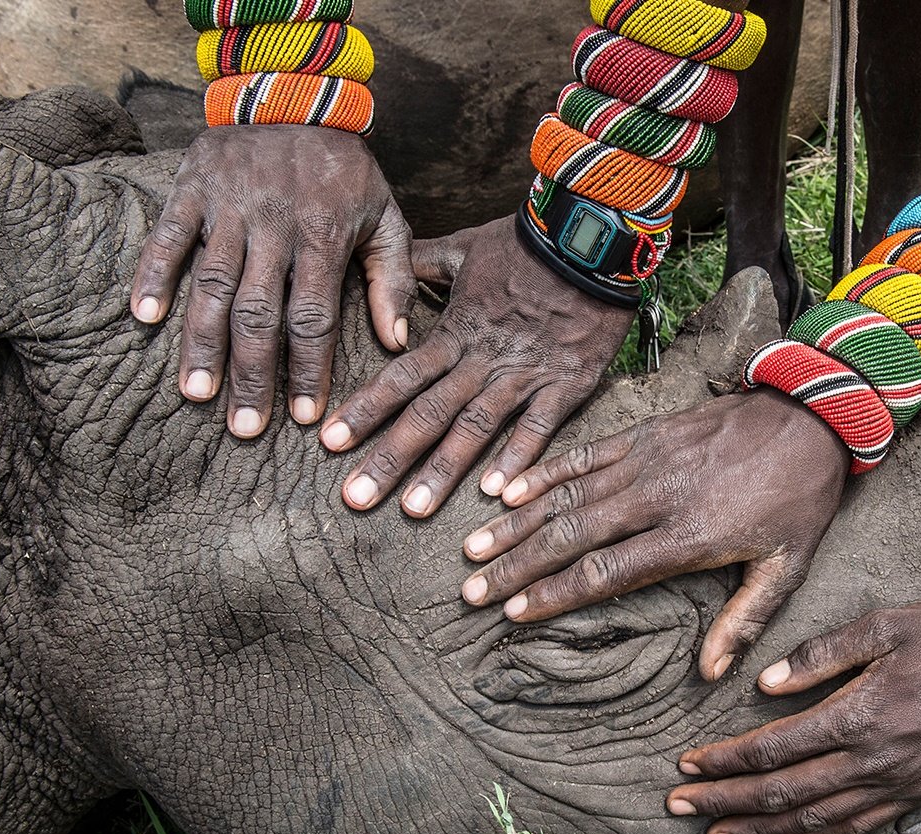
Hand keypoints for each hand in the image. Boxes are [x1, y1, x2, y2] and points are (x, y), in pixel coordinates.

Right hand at [131, 125, 414, 436]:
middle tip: (245, 428)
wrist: (296, 93)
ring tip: (197, 394)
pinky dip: (153, 275)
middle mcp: (274, 224)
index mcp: (323, 235)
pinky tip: (144, 319)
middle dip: (253, 374)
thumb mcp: (385, 216)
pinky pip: (169, 236)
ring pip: (212, 284)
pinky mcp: (192, 186)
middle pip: (259, 313)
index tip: (306, 417)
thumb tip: (397, 343)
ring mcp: (228, 205)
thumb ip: (392, 279)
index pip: (314, 316)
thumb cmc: (345, 170)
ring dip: (202, 342)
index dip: (308, 369)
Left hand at [320, 216, 633, 517]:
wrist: (590, 238)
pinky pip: (539, 427)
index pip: (401, 377)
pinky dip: (518, 458)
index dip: (364, 410)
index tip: (329, 442)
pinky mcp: (566, 384)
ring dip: (442, 470)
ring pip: (475, 428)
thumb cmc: (529, 242)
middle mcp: (482, 361)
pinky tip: (497, 494)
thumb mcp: (467, 246)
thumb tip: (389, 263)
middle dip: (389, 457)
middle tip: (355, 497)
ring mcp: (524, 375)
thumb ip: (424, 262)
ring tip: (413, 509)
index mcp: (456, 332)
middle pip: (427, 414)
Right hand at [458, 390, 848, 679]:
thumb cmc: (799, 498)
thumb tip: (711, 674)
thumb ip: (745, 621)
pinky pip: (584, 455)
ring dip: (516, 523)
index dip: (556, 593)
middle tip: (473, 591)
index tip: (515, 612)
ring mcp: (646, 460)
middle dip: (517, 565)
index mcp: (690, 535)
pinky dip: (543, 473)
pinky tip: (506, 490)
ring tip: (474, 548)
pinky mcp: (645, 434)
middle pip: (572, 535)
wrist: (813, 416)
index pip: (607, 571)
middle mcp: (657, 496)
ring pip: (567, 495)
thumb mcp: (787, 566)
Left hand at [664, 601, 920, 833]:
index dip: (726, 760)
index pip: (774, 748)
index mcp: (857, 717)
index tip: (687, 765)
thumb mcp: (883, 626)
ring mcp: (894, 785)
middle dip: (725, 801)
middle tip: (677, 809)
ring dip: (759, 829)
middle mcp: (871, 762)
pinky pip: (855, 828)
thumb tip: (764, 686)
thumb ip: (820, 655)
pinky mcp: (914, 795)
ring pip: (813, 819)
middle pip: (782, 792)